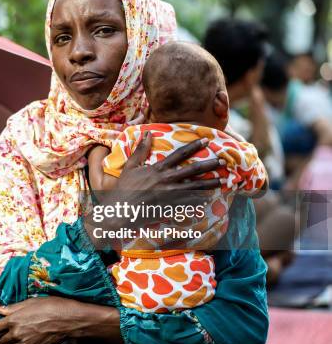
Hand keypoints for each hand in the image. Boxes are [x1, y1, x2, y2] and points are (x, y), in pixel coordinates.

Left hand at [0, 297, 118, 343]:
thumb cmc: (50, 306)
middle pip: (0, 340)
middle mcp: (16, 334)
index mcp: (12, 320)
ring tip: (14, 338)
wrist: (68, 320)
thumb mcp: (30, 302)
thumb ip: (12, 308)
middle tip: (4, 331)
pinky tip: (26, 342)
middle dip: (0, 336)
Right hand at [87, 132, 223, 233]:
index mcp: (157, 169)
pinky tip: (208, 199)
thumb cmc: (123, 188)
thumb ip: (140, 150)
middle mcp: (166, 180)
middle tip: (223, 161)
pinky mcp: (169, 207)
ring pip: (194, 188)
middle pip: (192, 170)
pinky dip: (198, 201)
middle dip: (209, 165)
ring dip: (209, 184)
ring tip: (222, 181)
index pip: (179, 154)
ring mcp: (169, 195)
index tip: (206, 140)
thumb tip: (147, 133)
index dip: (194, 146)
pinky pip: (188, 204)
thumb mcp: (130, 167)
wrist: (120, 210)